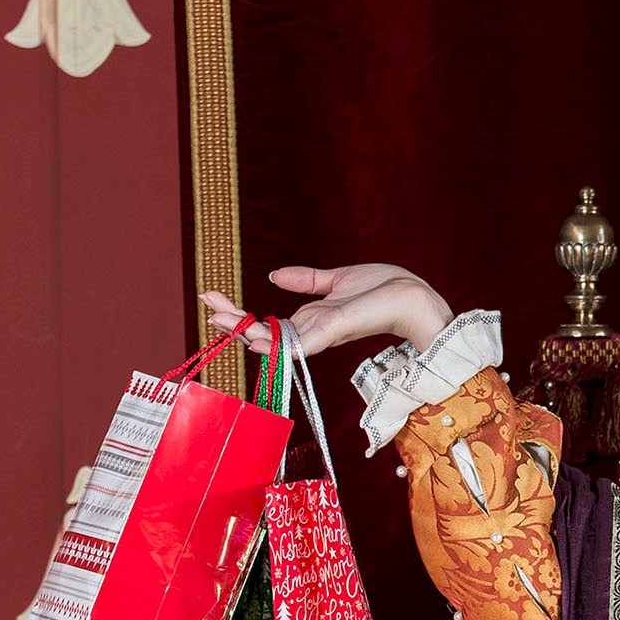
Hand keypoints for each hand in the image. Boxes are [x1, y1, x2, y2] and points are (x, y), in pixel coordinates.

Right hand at [199, 264, 453, 357]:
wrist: (412, 295)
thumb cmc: (384, 288)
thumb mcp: (337, 279)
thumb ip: (307, 280)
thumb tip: (275, 276)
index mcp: (312, 320)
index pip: (268, 322)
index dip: (241, 313)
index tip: (214, 298)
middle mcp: (312, 331)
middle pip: (264, 333)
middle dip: (234, 321)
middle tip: (207, 306)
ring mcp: (321, 334)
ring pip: (275, 341)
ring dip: (245, 331)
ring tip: (218, 319)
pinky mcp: (333, 331)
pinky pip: (298, 343)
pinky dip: (276, 343)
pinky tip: (253, 338)